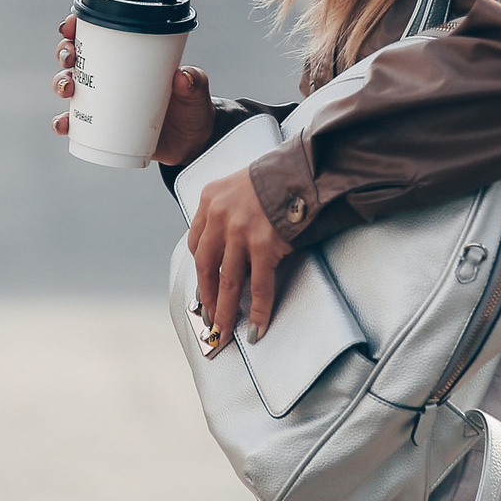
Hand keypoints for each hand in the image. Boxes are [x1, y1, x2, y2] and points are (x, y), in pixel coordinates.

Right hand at [51, 15, 215, 166]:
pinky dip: (63, 123)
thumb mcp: (196, 91)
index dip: (76, 25)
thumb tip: (182, 76)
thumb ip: (194, 82)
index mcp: (129, 57)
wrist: (192, 143)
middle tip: (70, 57)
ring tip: (67, 89)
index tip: (70, 25)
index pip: (97, 34)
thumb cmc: (191, 107)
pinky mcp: (100, 127)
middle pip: (75, 56)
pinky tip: (63, 125)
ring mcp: (103, 101)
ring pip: (69, 86)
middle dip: (64, 52)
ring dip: (59, 83)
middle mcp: (110, 76)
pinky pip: (74, 123)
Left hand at [189, 171, 292, 345]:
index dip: (200, 269)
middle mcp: (220, 216)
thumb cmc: (277, 177)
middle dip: (207, 296)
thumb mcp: (240, 185)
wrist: (304, 171)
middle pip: (205, 266)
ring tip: (224, 330)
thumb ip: (229, 211)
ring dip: (225, 310)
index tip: (203, 285)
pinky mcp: (263, 244)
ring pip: (228, 281)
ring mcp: (240, 231)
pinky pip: (259, 285)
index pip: (196, 242)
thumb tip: (231, 249)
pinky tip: (256, 326)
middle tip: (209, 317)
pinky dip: (258, 309)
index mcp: (210, 199)